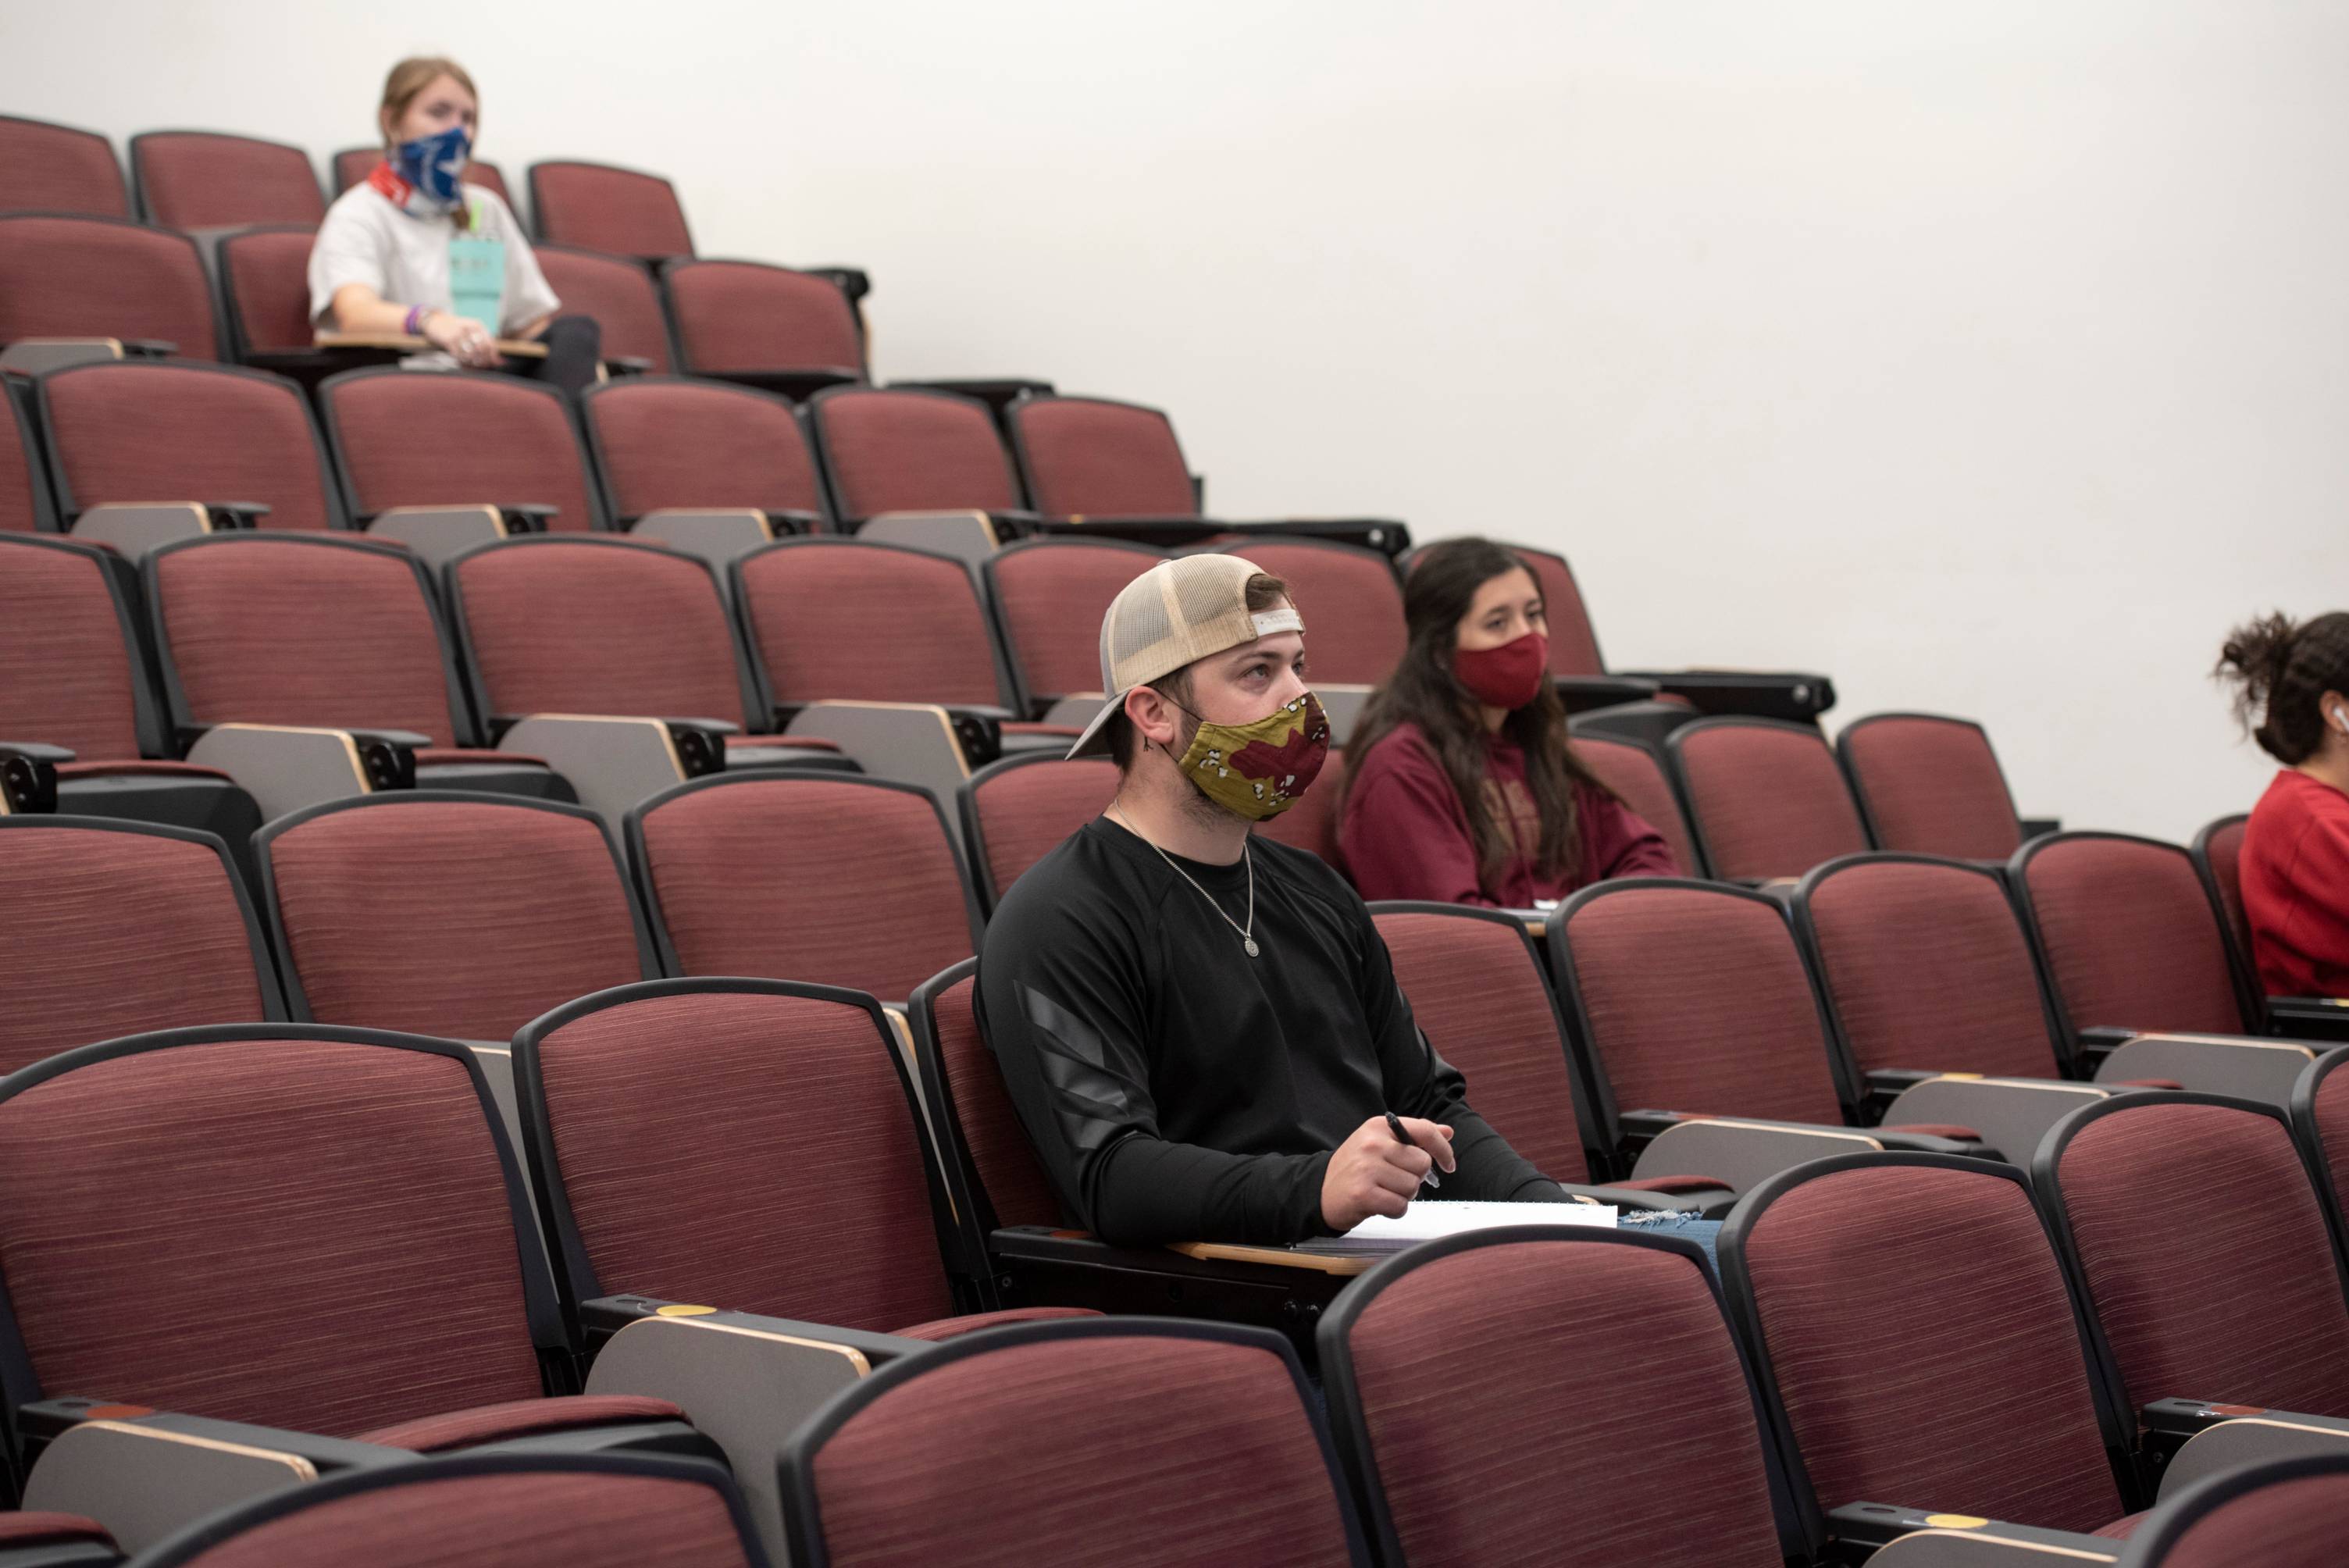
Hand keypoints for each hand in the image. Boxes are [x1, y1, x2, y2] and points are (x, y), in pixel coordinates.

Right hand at [421, 310, 500, 368]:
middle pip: (482, 351)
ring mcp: (459, 334)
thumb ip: (484, 344)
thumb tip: (499, 362)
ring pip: (470, 355)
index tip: (491, 364)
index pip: (490, 344)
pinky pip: (459, 356)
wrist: (435, 320)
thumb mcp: (471, 331)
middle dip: (482, 360)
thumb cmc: (456, 329)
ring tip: (468, 362)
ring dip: (470, 362)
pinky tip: (460, 359)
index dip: (492, 357)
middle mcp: (469, 328)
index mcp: (478, 325)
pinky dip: (460, 360)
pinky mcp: (449, 340)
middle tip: (478, 364)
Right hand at [1320, 1115, 1456, 1230]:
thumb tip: (1447, 1132)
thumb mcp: (1380, 1142)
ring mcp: (1367, 1168)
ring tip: (1384, 1191)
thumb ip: (1414, 1136)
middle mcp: (1373, 1143)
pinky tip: (1380, 1203)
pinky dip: (1395, 1210)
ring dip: (1403, 1195)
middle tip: (1395, 1180)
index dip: (1443, 1149)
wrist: (1320, 1190)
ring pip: (1412, 1187)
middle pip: (1422, 1164)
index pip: (1424, 1130)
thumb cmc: (1355, 1167)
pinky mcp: (1364, 1193)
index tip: (1448, 1164)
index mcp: (1379, 1126)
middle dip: (1415, 1177)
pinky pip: (1400, 1205)